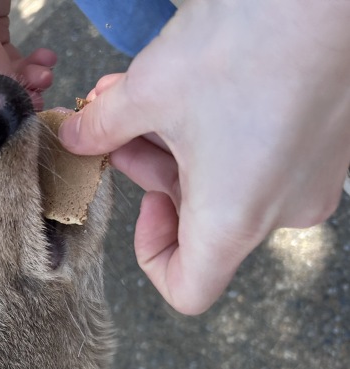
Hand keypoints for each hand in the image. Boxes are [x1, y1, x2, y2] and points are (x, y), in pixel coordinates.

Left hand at [58, 0, 349, 314]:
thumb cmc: (242, 46)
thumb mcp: (146, 92)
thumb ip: (102, 128)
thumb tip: (76, 137)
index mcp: (233, 222)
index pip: (188, 290)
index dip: (151, 258)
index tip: (141, 205)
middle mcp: (280, 212)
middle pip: (200, 222)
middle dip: (150, 172)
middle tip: (120, 129)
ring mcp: (310, 179)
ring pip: (226, 183)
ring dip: (174, 145)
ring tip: (137, 96)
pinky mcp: (326, 145)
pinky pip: (260, 157)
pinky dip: (217, 132)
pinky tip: (185, 85)